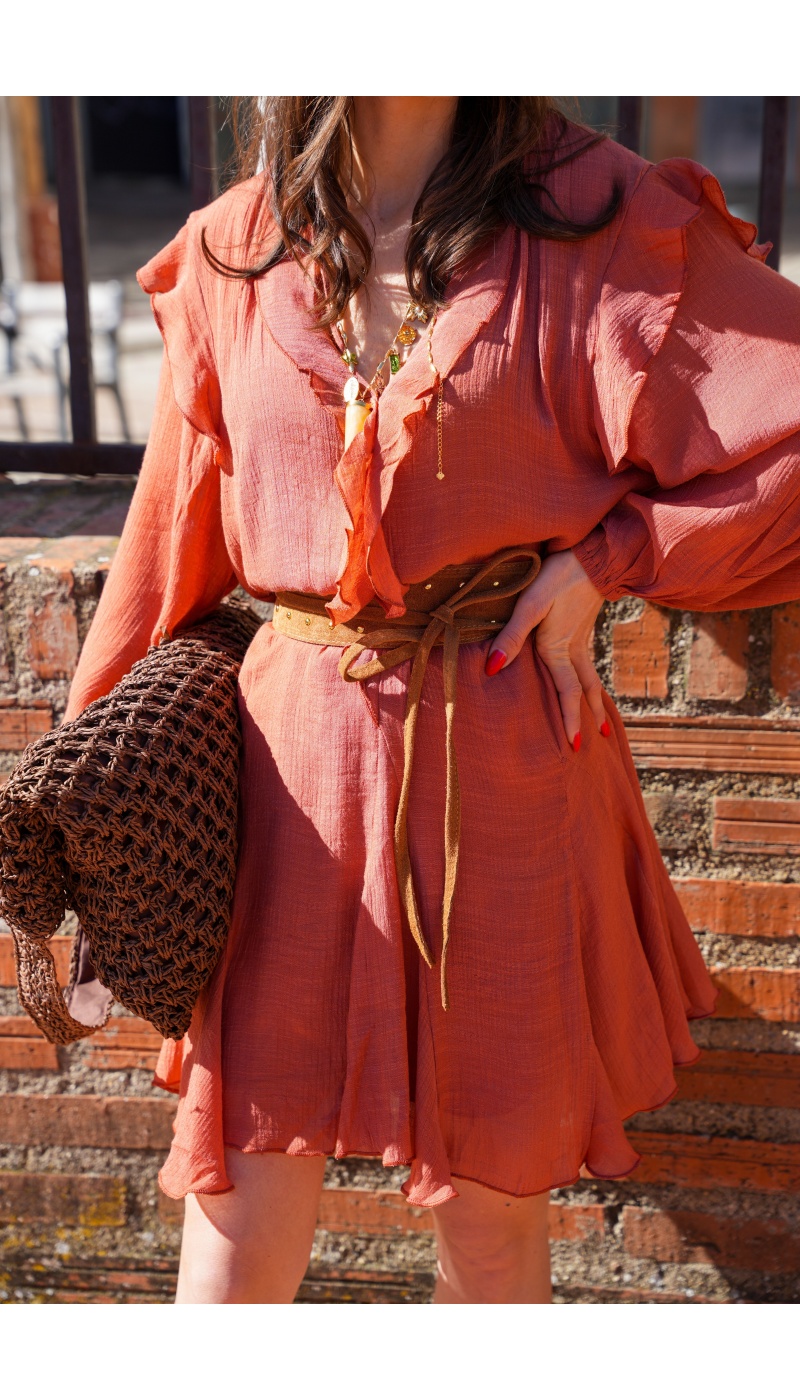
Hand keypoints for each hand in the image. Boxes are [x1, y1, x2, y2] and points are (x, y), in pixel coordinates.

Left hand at [484, 549, 607, 751]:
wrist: (594, 554)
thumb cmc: (559, 576)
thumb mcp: (531, 604)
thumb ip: (511, 636)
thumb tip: (492, 669)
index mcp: (559, 648)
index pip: (568, 693)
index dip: (570, 720)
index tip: (572, 746)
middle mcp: (573, 648)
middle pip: (585, 690)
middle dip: (588, 717)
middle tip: (596, 742)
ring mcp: (581, 637)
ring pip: (591, 676)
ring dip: (596, 700)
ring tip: (602, 721)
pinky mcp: (582, 625)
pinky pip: (589, 661)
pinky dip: (593, 679)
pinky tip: (588, 678)